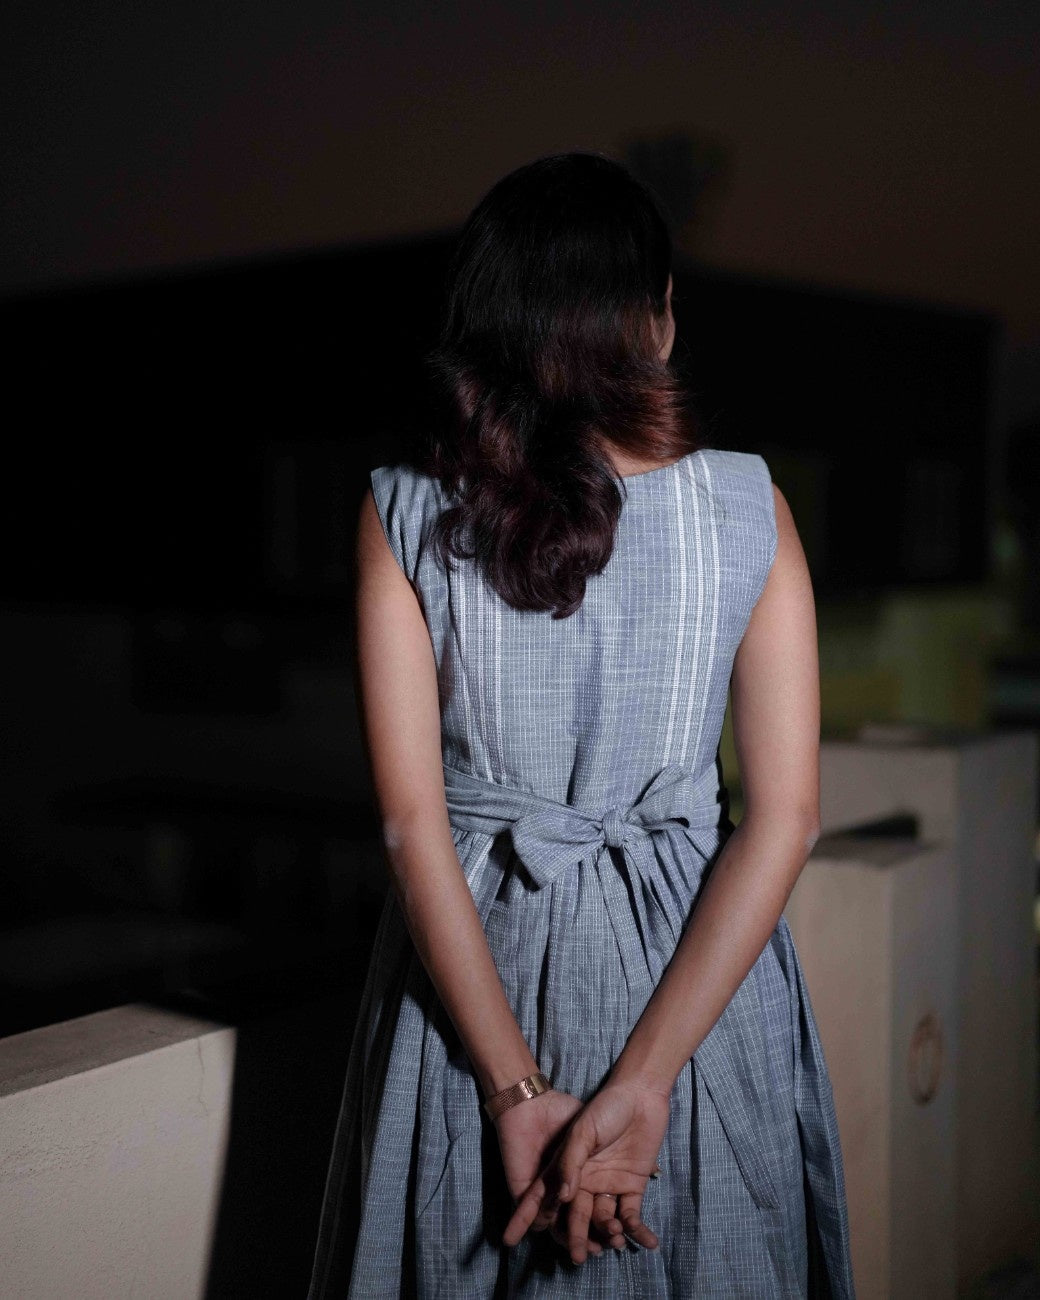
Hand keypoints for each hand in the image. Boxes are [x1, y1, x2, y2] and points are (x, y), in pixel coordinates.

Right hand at [504, 1079, 670, 1263]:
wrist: (639, 1093)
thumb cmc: (604, 1107)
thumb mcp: (581, 1130)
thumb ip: (570, 1162)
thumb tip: (565, 1196)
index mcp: (566, 1168)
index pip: (542, 1198)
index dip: (525, 1218)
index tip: (509, 1240)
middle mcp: (584, 1182)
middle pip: (575, 1216)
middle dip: (575, 1238)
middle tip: (578, 1257)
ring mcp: (609, 1185)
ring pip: (603, 1220)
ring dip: (607, 1235)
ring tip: (614, 1241)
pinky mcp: (633, 1186)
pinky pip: (632, 1215)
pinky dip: (637, 1230)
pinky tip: (646, 1242)